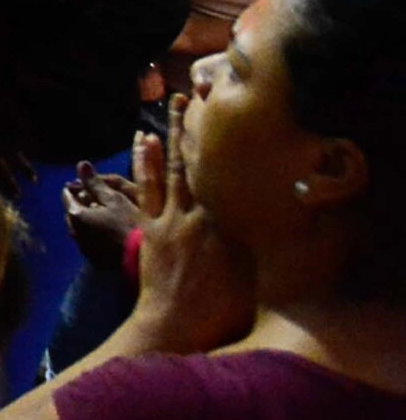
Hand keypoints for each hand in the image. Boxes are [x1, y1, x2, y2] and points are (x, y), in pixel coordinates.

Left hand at [63, 161, 145, 270]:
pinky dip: (94, 230)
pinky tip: (108, 228)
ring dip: (87, 217)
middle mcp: (74, 232)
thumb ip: (95, 183)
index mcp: (76, 215)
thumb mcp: (114, 199)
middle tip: (96, 196)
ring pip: (79, 226)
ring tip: (104, 211)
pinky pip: (88, 238)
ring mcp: (83, 247)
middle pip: (72, 211)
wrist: (143, 259)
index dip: (76, 186)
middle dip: (81, 202)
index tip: (86, 183)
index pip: (67, 195)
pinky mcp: (94, 258)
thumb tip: (81, 164)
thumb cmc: (130, 224)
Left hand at [127, 96, 255, 351]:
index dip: (227, 147)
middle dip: (196, 129)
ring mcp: (172, 220)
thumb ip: (261, 247)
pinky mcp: (151, 227)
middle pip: (198, 164)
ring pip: (169, 170)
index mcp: (228, 227)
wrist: (176, 324)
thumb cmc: (221, 310)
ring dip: (169, 136)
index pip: (228, 178)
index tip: (232, 119)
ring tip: (169, 107)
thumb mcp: (253, 277)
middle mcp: (200, 216)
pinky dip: (143, 163)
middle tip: (196, 95)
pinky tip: (142, 139)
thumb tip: (276, 224)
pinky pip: (145, 189)